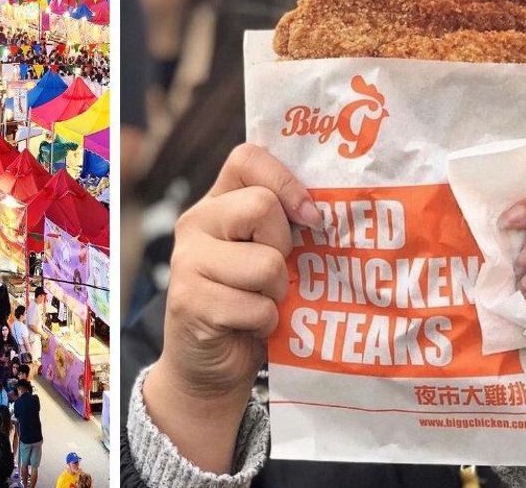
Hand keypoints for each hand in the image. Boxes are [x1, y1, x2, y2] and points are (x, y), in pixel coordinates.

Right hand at [143, 143, 320, 472]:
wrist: (209, 367)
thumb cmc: (248, 304)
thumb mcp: (264, 255)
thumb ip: (283, 227)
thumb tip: (336, 211)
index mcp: (216, 203)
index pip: (247, 158)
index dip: (286, 180)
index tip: (311, 215)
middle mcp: (196, 224)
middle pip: (261, 206)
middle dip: (283, 247)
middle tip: (273, 274)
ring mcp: (188, 262)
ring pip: (265, 263)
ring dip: (276, 293)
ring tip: (260, 303)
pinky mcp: (191, 301)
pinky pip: (257, 306)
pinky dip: (265, 323)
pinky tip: (248, 327)